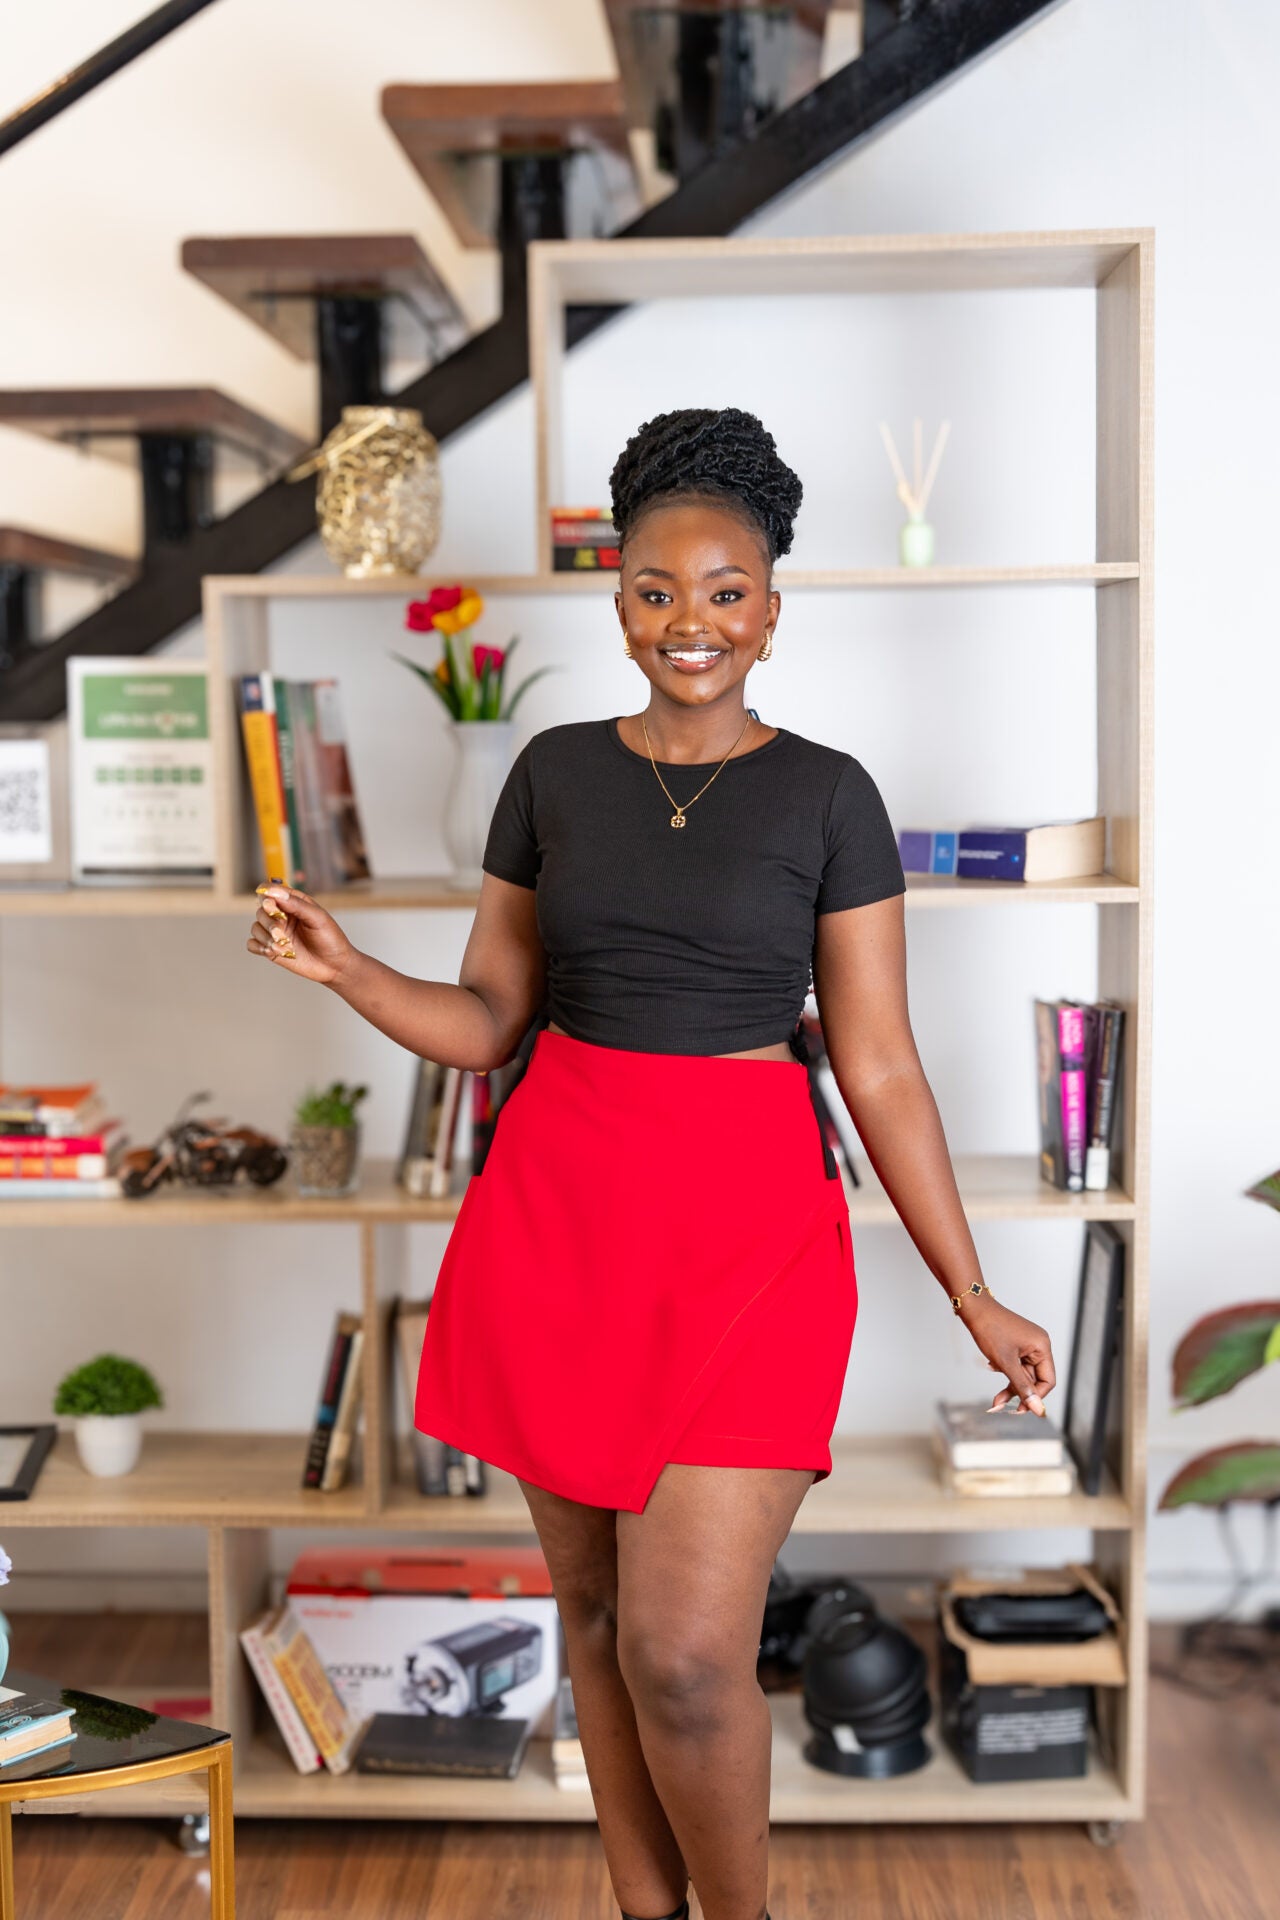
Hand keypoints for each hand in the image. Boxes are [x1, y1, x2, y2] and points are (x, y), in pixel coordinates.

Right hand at [246, 884, 356, 986]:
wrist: (334, 966)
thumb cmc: (330, 938)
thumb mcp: (317, 918)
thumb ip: (296, 904)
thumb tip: (274, 892)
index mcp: (292, 902)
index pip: (269, 891)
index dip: (265, 895)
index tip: (271, 905)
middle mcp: (281, 915)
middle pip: (260, 911)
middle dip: (269, 923)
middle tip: (281, 934)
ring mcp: (275, 932)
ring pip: (255, 928)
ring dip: (266, 938)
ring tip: (283, 948)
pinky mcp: (271, 948)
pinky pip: (252, 944)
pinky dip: (259, 947)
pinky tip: (273, 952)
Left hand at [960, 1293, 1055, 1416]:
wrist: (974, 1308)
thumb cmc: (990, 1330)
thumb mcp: (1006, 1363)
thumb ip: (1022, 1387)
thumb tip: (1038, 1409)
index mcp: (1042, 1347)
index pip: (1048, 1381)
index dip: (1035, 1397)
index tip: (1020, 1409)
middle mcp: (1039, 1345)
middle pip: (1034, 1379)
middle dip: (1018, 1393)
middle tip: (1001, 1406)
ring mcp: (1028, 1345)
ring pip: (1023, 1374)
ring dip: (1010, 1386)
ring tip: (995, 1400)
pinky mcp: (1017, 1344)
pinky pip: (1016, 1365)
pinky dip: (1006, 1372)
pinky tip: (992, 1367)